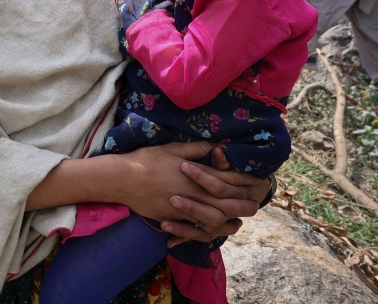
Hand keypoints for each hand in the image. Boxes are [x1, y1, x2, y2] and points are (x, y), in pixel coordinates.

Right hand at [117, 142, 260, 241]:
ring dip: (229, 221)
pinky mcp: (173, 218)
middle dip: (243, 204)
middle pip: (226, 203)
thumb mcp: (171, 148)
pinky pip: (194, 229)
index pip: (226, 179)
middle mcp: (193, 193)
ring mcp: (183, 208)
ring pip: (214, 219)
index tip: (255, 180)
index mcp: (195, 174)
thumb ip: (196, 149)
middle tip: (255, 204)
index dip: (243, 180)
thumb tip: (216, 146)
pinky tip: (213, 229)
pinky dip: (206, 230)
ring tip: (238, 221)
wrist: (122, 179)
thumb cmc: (145, 160)